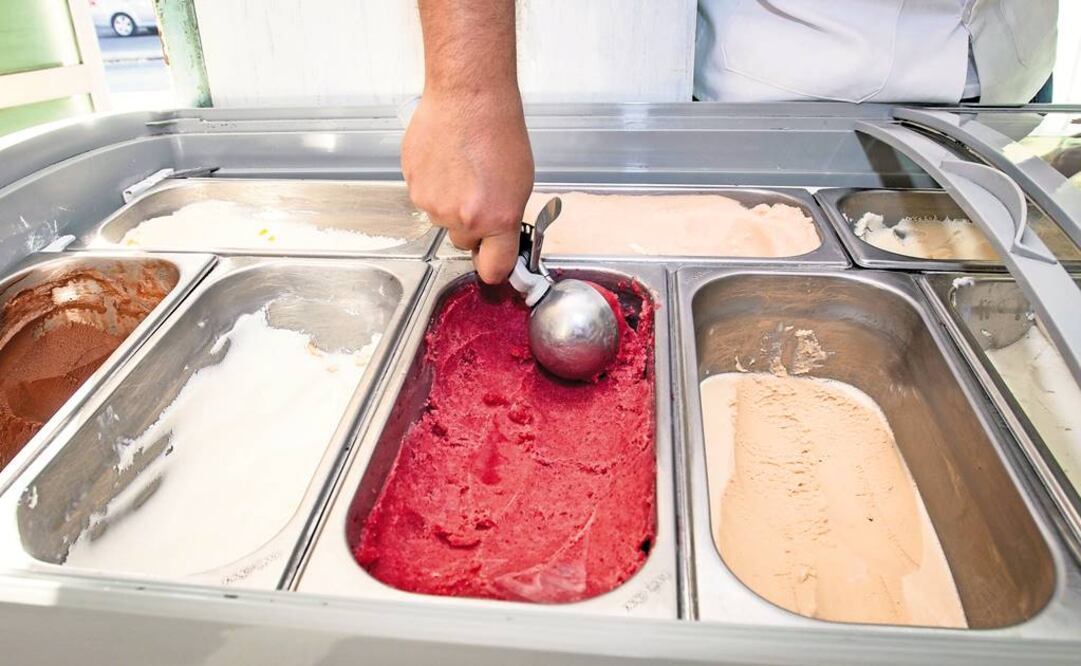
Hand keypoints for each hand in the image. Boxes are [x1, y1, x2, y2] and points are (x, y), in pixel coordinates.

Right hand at [402, 90, 533, 283]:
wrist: (468, 97)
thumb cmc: (498, 131)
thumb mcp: (521, 183)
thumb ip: (506, 219)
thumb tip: (498, 242)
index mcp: (496, 219)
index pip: (494, 268)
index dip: (494, 266)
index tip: (494, 263)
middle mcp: (462, 217)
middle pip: (464, 242)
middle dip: (472, 227)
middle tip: (479, 194)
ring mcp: (433, 203)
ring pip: (442, 219)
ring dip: (451, 203)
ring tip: (462, 170)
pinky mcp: (412, 185)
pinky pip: (425, 197)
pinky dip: (434, 185)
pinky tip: (447, 161)